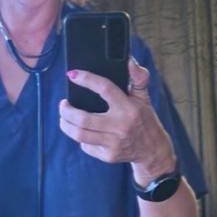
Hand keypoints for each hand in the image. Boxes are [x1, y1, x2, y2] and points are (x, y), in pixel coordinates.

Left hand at [58, 58, 176, 183]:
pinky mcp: (108, 156)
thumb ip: (138, 78)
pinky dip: (80, 138)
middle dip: (66, 110)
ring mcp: (113, 143)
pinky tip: (82, 132)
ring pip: (79, 134)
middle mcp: (120, 126)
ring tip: (64, 117)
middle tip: (63, 104)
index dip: (86, 80)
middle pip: (83, 119)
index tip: (72, 75)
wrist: (152, 150)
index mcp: (129, 107)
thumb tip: (129, 61)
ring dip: (66, 125)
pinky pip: (86, 146)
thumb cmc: (144, 119)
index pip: (105, 89)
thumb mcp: (144, 98)